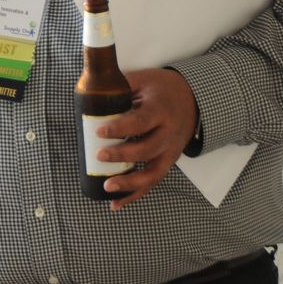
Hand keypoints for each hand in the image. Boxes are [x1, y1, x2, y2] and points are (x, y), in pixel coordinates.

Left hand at [94, 68, 198, 211]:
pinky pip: (153, 182)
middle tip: (100, 155)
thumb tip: (90, 92)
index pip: (141, 122)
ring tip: (107, 187)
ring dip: (129, 184)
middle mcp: (169, 133)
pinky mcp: (168, 162)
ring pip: (153, 173)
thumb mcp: (143, 80)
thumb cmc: (161, 88)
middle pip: (147, 149)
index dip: (120, 128)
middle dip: (122, 156)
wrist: (192, 99)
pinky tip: (117, 203)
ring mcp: (171, 150)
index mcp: (161, 110)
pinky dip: (135, 195)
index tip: (99, 131)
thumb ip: (120, 86)